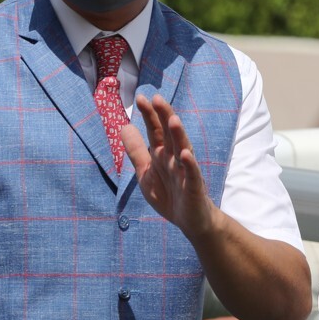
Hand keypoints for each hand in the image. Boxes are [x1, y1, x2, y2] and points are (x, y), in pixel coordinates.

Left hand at [121, 94, 219, 241]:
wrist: (190, 221)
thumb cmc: (169, 194)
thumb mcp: (146, 172)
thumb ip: (136, 151)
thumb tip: (124, 126)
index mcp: (162, 154)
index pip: (155, 130)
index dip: (149, 115)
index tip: (141, 98)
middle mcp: (175, 158)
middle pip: (170, 134)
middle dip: (164, 116)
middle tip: (157, 98)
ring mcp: (185, 171)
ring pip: (183, 149)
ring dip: (179, 135)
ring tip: (173, 119)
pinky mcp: (194, 187)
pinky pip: (192, 174)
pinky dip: (190, 164)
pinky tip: (186, 154)